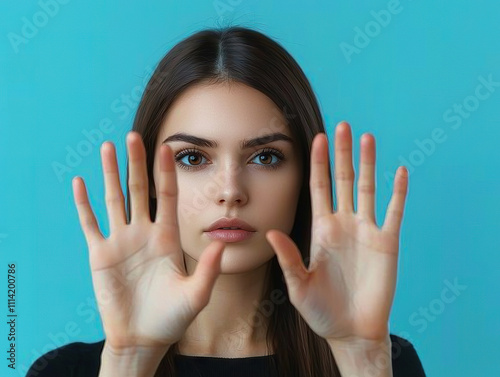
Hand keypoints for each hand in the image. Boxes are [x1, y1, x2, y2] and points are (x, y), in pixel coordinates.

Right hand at [72, 131, 225, 351]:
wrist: (143, 337)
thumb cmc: (172, 318)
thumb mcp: (196, 294)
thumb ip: (209, 269)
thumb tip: (223, 242)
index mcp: (167, 237)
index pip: (167, 197)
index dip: (167, 172)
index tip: (167, 147)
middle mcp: (144, 233)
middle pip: (140, 190)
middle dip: (137, 163)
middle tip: (133, 136)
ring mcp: (121, 242)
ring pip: (114, 199)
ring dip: (109, 174)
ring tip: (108, 147)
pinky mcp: (100, 255)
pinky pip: (90, 224)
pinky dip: (84, 204)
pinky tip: (80, 182)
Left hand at [266, 121, 408, 342]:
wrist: (350, 331)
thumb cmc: (321, 311)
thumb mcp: (298, 285)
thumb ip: (288, 257)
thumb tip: (270, 232)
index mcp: (321, 229)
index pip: (319, 188)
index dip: (318, 163)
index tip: (316, 138)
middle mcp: (344, 224)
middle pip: (343, 180)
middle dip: (342, 153)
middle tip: (342, 125)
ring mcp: (367, 231)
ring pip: (368, 188)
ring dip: (369, 163)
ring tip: (368, 137)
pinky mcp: (387, 243)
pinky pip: (394, 212)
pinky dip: (398, 192)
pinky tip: (399, 171)